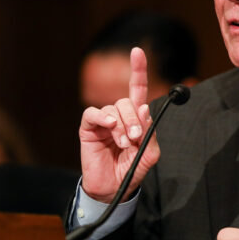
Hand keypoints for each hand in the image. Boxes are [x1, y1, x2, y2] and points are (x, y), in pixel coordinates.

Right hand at [79, 47, 160, 202]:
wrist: (113, 188)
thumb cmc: (131, 169)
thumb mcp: (149, 153)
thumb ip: (150, 133)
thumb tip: (144, 109)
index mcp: (135, 117)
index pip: (137, 88)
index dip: (138, 70)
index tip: (137, 51)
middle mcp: (119, 115)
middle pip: (128, 101)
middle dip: (134, 119)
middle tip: (135, 139)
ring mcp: (103, 120)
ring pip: (114, 108)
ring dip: (122, 126)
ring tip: (123, 144)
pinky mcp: (88, 128)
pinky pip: (94, 114)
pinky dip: (103, 118)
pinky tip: (110, 126)